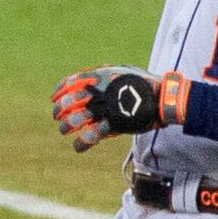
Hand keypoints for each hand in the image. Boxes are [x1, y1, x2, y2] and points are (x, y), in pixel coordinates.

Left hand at [51, 67, 189, 151]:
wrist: (162, 97)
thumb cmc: (144, 84)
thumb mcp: (122, 71)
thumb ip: (105, 75)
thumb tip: (90, 77)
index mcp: (100, 77)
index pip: (71, 82)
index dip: (59, 92)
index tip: (55, 98)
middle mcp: (100, 91)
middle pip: (69, 101)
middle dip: (59, 110)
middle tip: (57, 117)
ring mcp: (106, 108)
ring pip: (76, 119)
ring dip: (66, 126)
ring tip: (64, 130)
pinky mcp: (114, 124)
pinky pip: (92, 135)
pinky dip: (82, 143)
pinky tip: (78, 147)